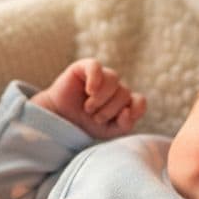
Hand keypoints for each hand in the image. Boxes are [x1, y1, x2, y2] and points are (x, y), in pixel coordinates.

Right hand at [31, 59, 146, 139]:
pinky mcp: (84, 67)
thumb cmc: (84, 124)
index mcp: (122, 101)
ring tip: (88, 108)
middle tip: (94, 117)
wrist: (59, 120)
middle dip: (110, 109)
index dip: (134, 110)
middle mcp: (114, 87)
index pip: (139, 101)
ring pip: (113, 79)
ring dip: (101, 98)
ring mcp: (100, 75)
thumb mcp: (108, 131)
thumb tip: (127, 111)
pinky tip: (89, 91)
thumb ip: (124, 125)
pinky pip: (95, 66)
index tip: (121, 118)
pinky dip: (95, 79)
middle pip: (125, 92)